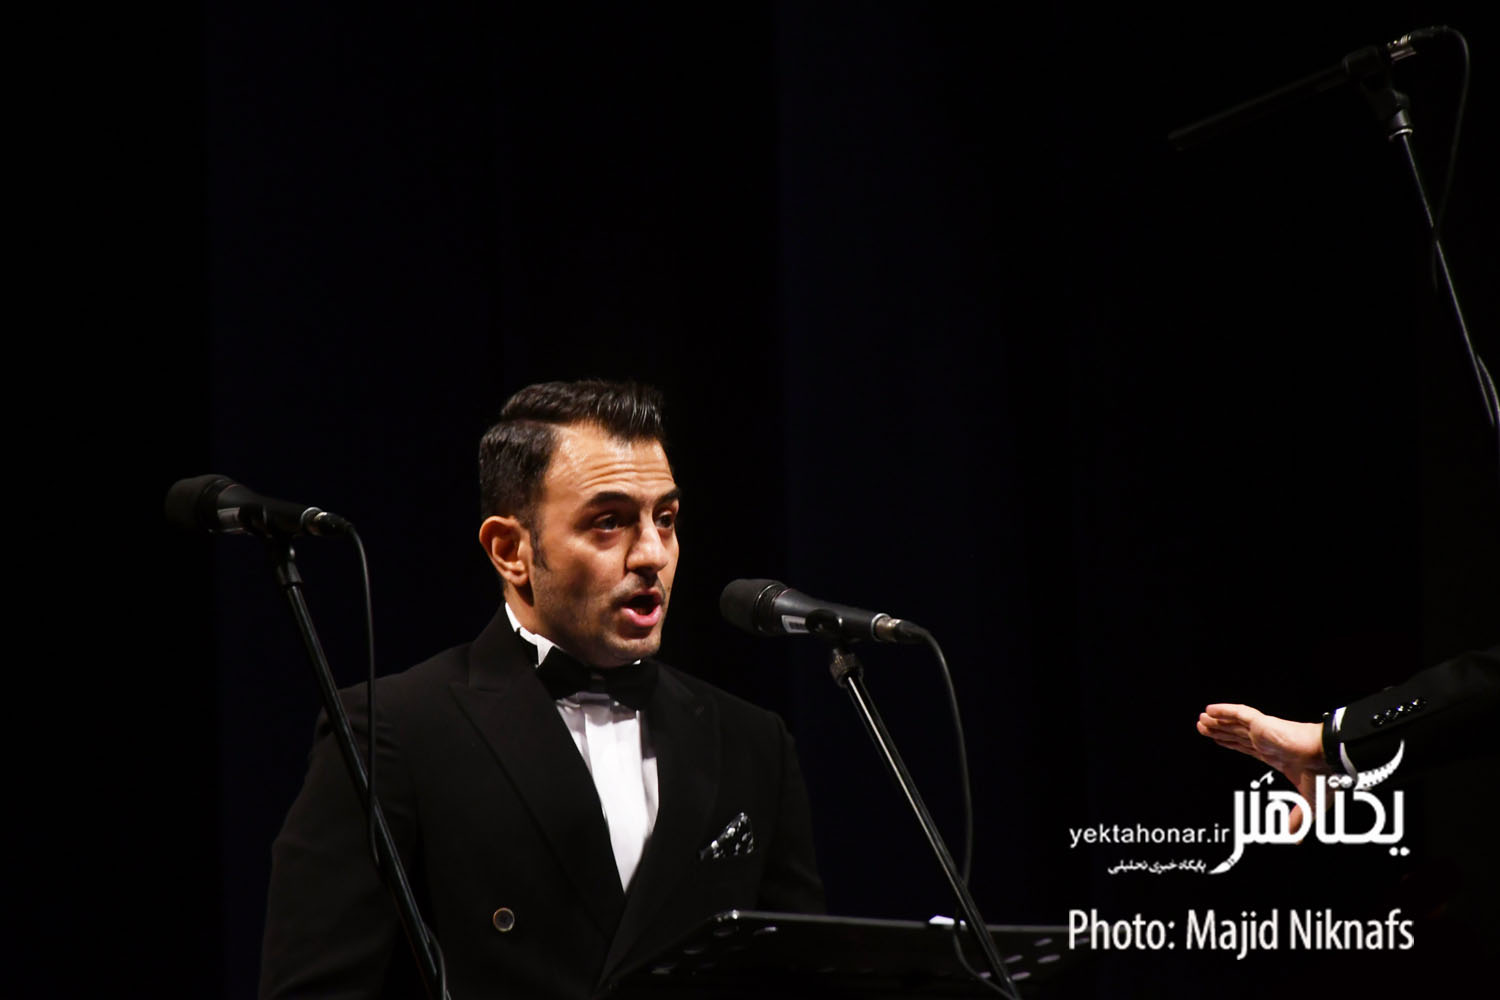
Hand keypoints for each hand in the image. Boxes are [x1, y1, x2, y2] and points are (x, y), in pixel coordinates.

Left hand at [1197, 704, 1331, 831]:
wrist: (1330, 760)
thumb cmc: (1325, 775)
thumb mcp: (1309, 804)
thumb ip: (1297, 819)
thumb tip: (1293, 838)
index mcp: (1275, 756)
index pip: (1247, 747)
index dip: (1232, 743)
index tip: (1218, 741)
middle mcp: (1267, 742)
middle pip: (1237, 734)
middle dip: (1219, 731)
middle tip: (1202, 728)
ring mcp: (1264, 732)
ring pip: (1235, 723)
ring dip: (1217, 721)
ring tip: (1201, 719)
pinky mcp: (1264, 725)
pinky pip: (1240, 713)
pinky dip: (1224, 710)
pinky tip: (1210, 710)